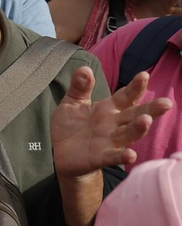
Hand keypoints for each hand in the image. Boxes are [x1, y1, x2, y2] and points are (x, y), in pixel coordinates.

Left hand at [51, 67, 170, 178]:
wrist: (60, 153)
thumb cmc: (71, 126)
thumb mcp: (72, 102)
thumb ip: (80, 87)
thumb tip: (85, 68)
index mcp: (109, 108)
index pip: (126, 96)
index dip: (135, 87)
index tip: (144, 75)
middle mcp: (114, 124)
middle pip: (136, 115)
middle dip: (151, 109)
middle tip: (166, 103)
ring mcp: (109, 141)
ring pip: (129, 134)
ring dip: (139, 128)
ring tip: (146, 120)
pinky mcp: (101, 157)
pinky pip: (114, 156)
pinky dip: (122, 156)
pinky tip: (131, 155)